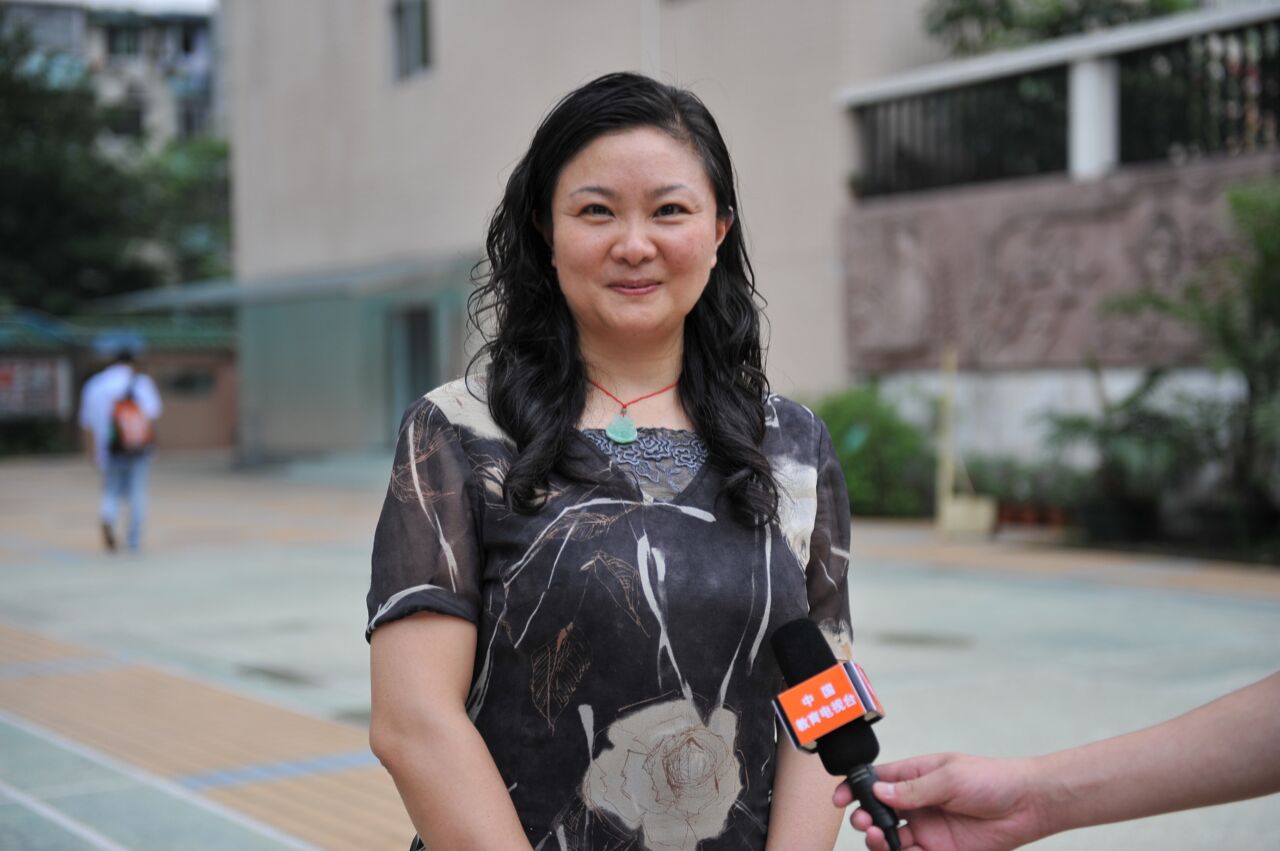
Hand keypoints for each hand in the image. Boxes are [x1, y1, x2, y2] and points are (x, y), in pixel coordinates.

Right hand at [832, 753, 1051, 850]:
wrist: (1028, 806)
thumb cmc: (993, 779)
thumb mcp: (949, 777)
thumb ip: (913, 788)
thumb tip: (879, 790)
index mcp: (916, 776)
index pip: (877, 780)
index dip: (855, 788)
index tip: (840, 798)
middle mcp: (918, 803)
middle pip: (879, 813)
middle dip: (864, 817)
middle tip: (865, 821)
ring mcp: (929, 829)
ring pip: (891, 839)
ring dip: (879, 839)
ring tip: (878, 837)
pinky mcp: (942, 850)